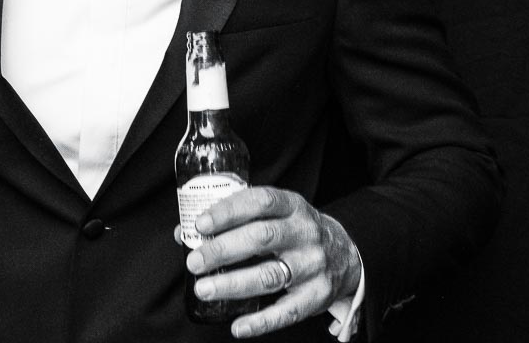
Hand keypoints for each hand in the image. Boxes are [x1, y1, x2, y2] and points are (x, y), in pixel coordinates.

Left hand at [185, 187, 361, 338]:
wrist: (345, 254)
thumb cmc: (295, 231)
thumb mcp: (274, 214)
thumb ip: (233, 219)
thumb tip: (183, 232)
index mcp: (292, 206)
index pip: (260, 202)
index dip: (228, 212)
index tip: (201, 224)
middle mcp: (304, 233)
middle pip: (261, 238)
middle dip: (223, 250)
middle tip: (195, 261)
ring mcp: (313, 265)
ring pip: (270, 276)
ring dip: (233, 284)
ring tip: (204, 289)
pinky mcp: (317, 296)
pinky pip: (288, 312)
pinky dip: (261, 322)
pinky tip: (238, 326)